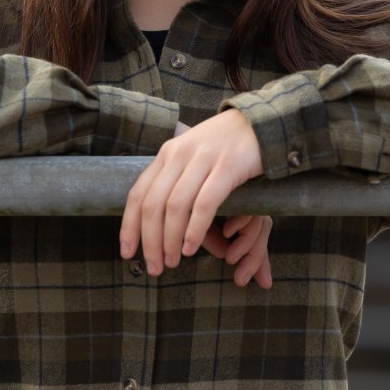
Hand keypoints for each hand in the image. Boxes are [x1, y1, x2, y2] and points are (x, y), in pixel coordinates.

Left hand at [120, 109, 266, 283]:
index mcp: (167, 154)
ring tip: (172, 262)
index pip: (138, 194)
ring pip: (175, 206)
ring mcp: (203, 158)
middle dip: (149, 241)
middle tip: (154, 268)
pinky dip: (194, 229)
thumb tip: (157, 217)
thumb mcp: (193, 157)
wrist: (263, 122)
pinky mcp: (228, 166)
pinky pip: (204, 203)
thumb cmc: (227, 146)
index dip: (129, 227)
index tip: (127, 252)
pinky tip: (190, 247)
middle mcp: (180, 154)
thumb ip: (175, 179)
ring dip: (170, 240)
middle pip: (153, 204)